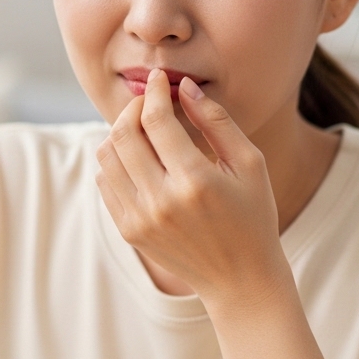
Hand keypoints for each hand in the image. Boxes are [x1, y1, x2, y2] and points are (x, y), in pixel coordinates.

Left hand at [94, 69, 290, 305]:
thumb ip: (216, 122)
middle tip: (148, 101)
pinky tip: (139, 158)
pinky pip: (105, 183)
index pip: (155, 120)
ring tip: (143, 129)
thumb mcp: (249, 164)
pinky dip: (115, 162)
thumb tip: (184, 88)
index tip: (159, 79)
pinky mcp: (129, 231)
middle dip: (133, 108)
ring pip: (106, 157)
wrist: (240, 279)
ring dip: (120, 133)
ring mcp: (139, 219)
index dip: (154, 91)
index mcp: (194, 181)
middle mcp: (160, 201)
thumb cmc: (252, 216)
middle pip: (122, 135)